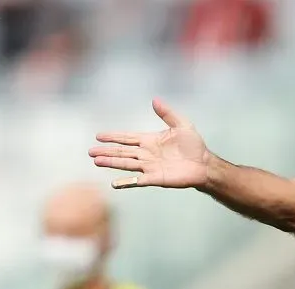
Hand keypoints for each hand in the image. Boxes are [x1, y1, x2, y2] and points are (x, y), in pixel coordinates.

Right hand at [90, 99, 210, 189]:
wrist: (204, 164)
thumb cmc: (194, 146)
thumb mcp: (182, 125)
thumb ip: (167, 113)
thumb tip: (155, 100)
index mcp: (150, 141)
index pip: (127, 138)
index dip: (113, 137)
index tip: (98, 136)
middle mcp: (146, 154)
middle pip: (122, 151)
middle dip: (106, 151)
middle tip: (90, 151)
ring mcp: (150, 167)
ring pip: (126, 164)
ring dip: (111, 162)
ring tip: (96, 161)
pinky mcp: (156, 178)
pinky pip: (138, 180)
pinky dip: (126, 181)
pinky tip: (114, 183)